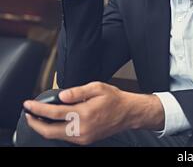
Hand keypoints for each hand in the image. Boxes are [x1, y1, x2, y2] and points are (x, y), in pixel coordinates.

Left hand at [23, 82, 163, 144]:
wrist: (128, 113)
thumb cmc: (115, 99)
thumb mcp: (97, 87)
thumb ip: (78, 91)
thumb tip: (61, 95)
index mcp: (84, 113)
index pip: (53, 113)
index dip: (37, 109)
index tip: (29, 105)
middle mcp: (82, 128)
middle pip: (49, 130)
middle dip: (35, 123)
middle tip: (28, 114)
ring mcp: (83, 137)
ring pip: (55, 136)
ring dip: (44, 128)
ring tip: (38, 118)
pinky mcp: (85, 140)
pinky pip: (64, 138)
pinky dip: (55, 131)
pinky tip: (53, 123)